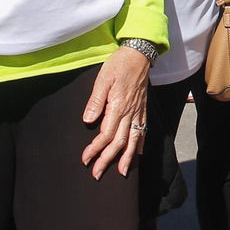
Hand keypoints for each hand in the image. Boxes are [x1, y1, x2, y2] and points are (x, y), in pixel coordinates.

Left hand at [81, 45, 150, 177]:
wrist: (139, 55)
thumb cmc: (118, 65)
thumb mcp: (102, 79)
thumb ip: (95, 100)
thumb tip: (88, 120)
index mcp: (118, 106)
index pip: (106, 134)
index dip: (95, 148)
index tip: (86, 159)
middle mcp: (130, 113)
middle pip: (119, 142)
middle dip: (108, 159)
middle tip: (97, 174)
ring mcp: (138, 112)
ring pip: (133, 140)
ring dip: (127, 158)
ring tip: (121, 172)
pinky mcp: (142, 109)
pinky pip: (143, 131)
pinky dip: (141, 144)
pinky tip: (138, 153)